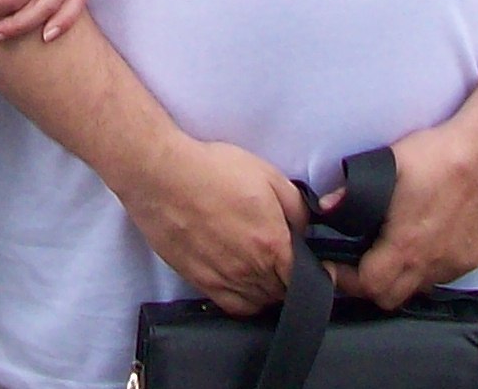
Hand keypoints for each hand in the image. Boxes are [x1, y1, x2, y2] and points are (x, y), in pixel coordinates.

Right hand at [119, 138, 302, 315]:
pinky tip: (243, 283)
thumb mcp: (268, 175)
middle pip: (282, 293)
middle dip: (289, 279)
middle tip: (285, 260)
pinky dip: (244, 300)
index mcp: (272, 244)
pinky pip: (232, 306)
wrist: (164, 177)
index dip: (313, 273)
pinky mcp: (200, 281)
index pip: (304, 279)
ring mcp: (224, 279)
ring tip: (263, 270)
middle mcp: (250, 269)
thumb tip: (304, 229)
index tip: (313, 265)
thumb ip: (296, 206)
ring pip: (259, 302)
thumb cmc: (213, 171)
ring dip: (267, 291)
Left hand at [333, 123, 477, 310]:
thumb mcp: (389, 164)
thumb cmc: (441, 156)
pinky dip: (429, 266)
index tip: (338, 267)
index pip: (369, 286)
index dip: (346, 279)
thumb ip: (354, 190)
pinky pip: (445, 275)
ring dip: (402, 276)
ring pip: (419, 287)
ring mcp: (455, 263)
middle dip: (371, 284)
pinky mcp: (474, 257)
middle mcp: (432, 262)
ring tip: (395, 248)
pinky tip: (427, 240)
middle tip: (361, 262)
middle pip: (391, 297)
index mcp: (406, 244)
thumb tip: (328, 205)